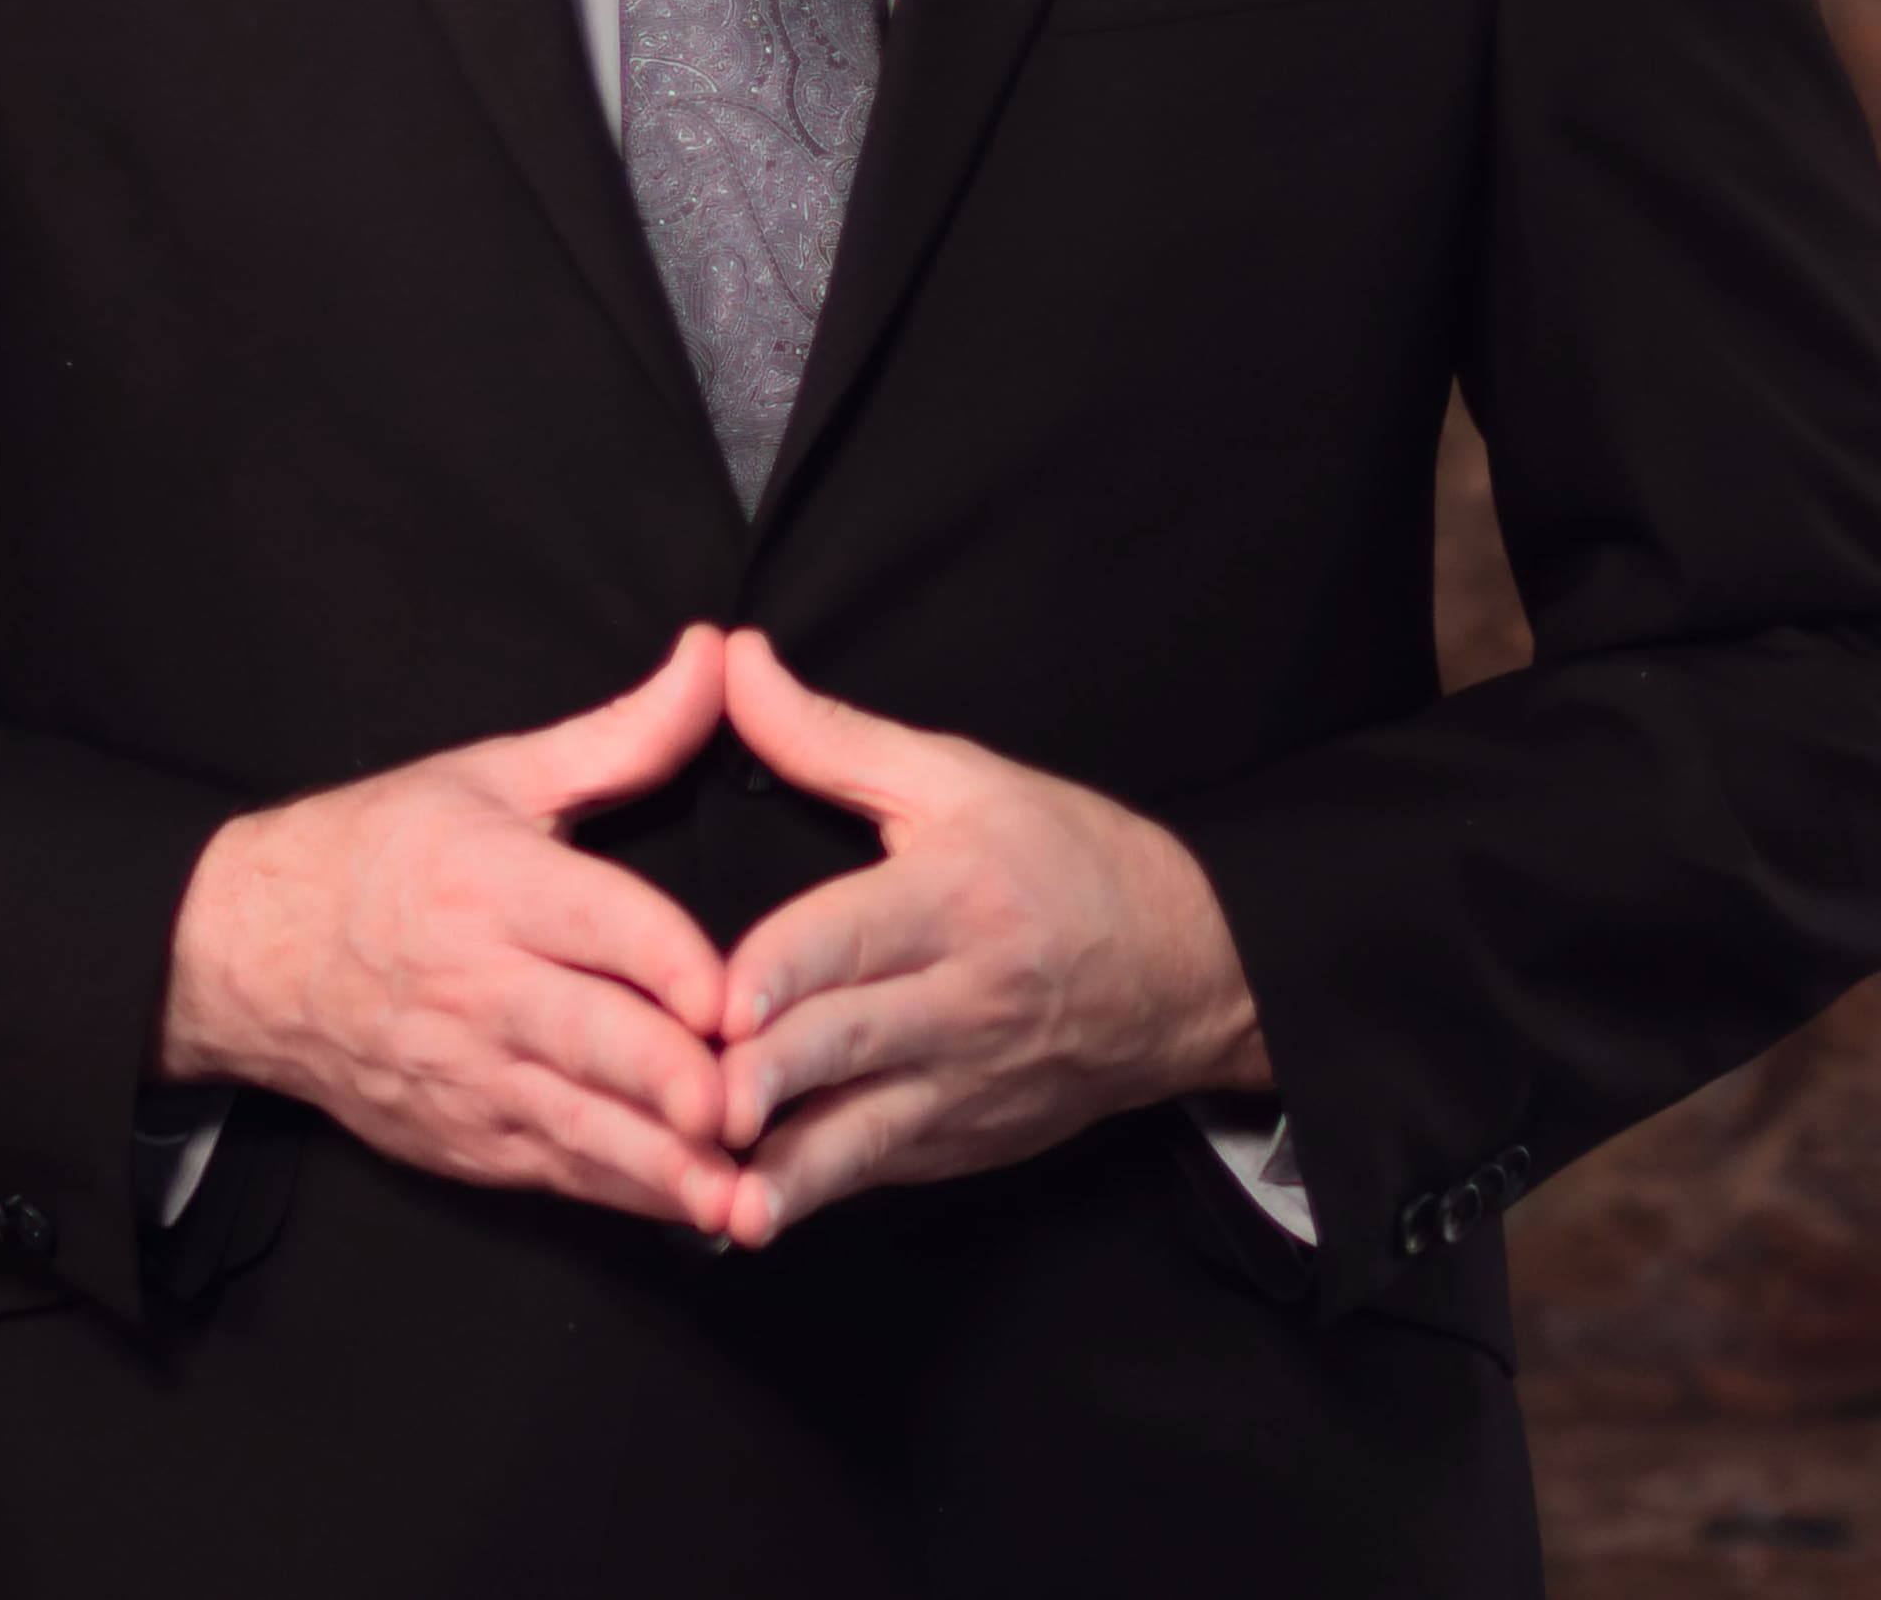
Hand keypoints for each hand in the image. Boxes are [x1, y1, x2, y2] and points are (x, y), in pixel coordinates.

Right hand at [156, 622, 743, 1230]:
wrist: (246, 956)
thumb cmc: (381, 851)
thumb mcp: (495, 775)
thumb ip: (623, 731)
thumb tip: (716, 654)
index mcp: (492, 883)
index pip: (598, 924)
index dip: (671, 961)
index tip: (735, 995)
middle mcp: (481, 986)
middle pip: (594, 1039)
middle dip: (672, 1082)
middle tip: (750, 1107)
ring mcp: (471, 1075)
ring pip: (581, 1127)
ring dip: (663, 1165)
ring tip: (743, 1196)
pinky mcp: (466, 1140)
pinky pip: (559, 1172)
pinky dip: (627, 1194)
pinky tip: (696, 1211)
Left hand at [702, 629, 1269, 1247]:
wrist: (1189, 973)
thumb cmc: (1066, 858)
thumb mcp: (957, 778)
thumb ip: (830, 734)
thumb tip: (733, 659)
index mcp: (956, 898)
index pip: (854, 937)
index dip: (783, 971)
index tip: (720, 1003)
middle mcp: (963, 1000)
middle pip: (848, 1043)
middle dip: (767, 1080)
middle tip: (691, 1106)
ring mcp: (964, 1084)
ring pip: (863, 1134)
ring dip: (789, 1173)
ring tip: (721, 1203)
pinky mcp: (961, 1141)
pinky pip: (880, 1169)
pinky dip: (817, 1195)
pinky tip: (750, 1220)